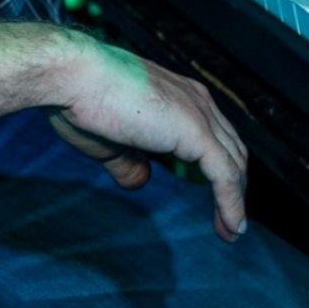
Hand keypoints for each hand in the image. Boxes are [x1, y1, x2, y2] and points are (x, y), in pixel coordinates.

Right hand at [48, 33, 247, 240]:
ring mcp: (198, 115)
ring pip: (233, 164)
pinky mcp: (195, 132)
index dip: (217, 169)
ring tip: (232, 231)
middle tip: (229, 222)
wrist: (73, 76)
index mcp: (178, 96)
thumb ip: (130, 164)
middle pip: (231, 150)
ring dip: (235, 200)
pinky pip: (224, 174)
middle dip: (233, 187)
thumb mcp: (109, 144)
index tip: (213, 200)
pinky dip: (231, 202)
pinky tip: (231, 226)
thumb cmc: (80, 102)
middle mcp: (196, 101)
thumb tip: (143, 180)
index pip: (213, 137)